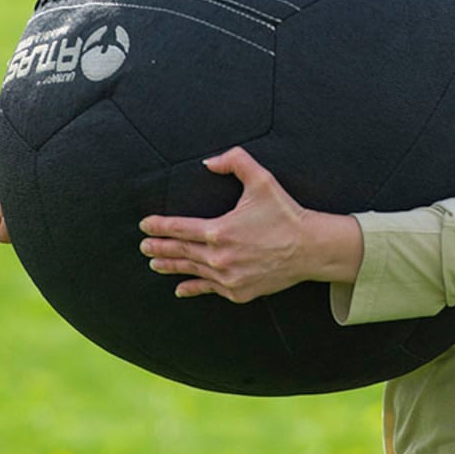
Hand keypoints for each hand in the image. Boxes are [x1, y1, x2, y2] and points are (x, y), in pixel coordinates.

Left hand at [138, 146, 362, 302]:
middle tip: (143, 246)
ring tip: (154, 263)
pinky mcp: (239, 291)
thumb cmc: (285, 214)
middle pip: (181, 251)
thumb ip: (234, 161)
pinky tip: (180, 288)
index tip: (145, 225)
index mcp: (219, 230)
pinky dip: (192, 288)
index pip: (179, 228)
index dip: (160, 226)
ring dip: (171, 267)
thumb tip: (209, 162)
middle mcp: (219, 257)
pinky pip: (209, 289)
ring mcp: (228, 278)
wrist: (310, 248)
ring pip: (191, 271)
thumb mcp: (262, 179)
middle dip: (159, 248)